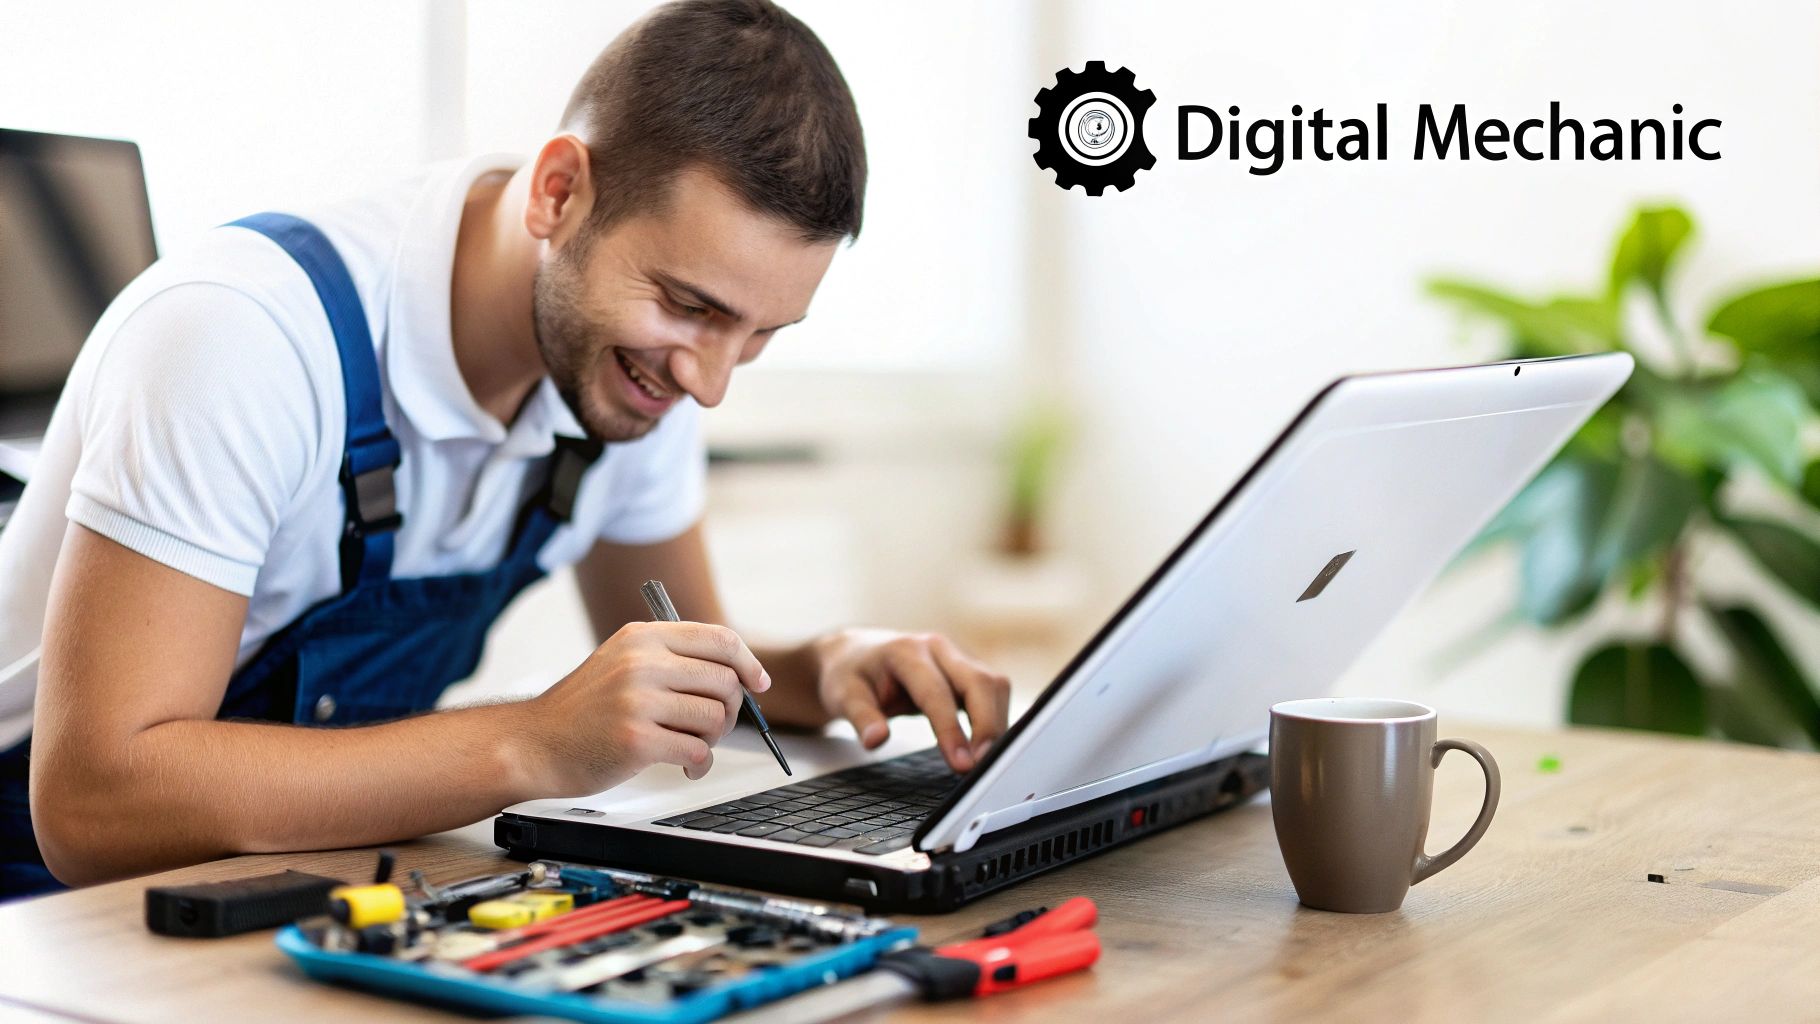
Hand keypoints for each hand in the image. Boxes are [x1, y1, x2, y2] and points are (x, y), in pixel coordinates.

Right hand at [524, 621, 768, 792]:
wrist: (534, 744)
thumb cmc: (584, 711)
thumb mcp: (622, 662)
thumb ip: (672, 659)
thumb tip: (739, 675)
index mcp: (643, 638)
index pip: (719, 639)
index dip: (747, 663)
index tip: (757, 684)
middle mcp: (641, 662)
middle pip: (724, 681)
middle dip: (730, 710)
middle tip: (710, 727)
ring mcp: (637, 700)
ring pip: (715, 718)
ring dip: (713, 740)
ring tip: (691, 746)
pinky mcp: (636, 740)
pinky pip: (697, 751)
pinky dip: (699, 765)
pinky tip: (684, 767)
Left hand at [813, 629, 1010, 771]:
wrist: (855, 653)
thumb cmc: (850, 674)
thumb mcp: (842, 695)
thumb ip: (860, 718)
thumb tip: (876, 741)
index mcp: (906, 651)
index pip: (937, 692)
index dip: (952, 730)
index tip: (962, 765)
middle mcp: (938, 647)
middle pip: (980, 681)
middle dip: (988, 726)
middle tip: (981, 767)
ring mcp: (956, 656)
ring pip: (994, 685)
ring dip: (996, 723)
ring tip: (983, 761)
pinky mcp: (967, 670)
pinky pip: (993, 691)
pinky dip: (994, 719)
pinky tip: (986, 745)